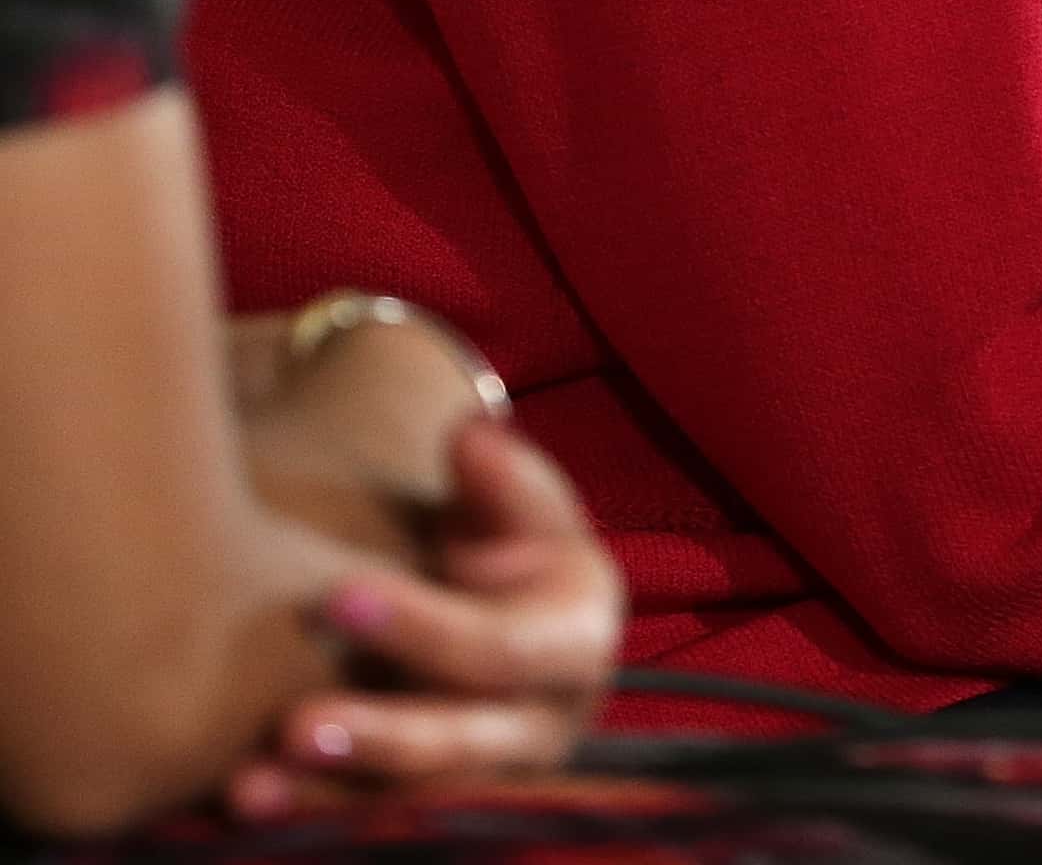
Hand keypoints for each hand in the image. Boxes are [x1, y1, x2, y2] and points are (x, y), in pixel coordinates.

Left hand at [226, 422, 621, 815]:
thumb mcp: (523, 505)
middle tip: (291, 725)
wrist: (511, 613)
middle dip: (377, 739)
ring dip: (328, 802)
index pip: (498, 647)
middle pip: (460, 748)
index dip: (421, 626)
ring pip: (412, 808)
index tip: (337, 596)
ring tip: (245, 789)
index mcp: (576, 644)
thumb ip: (503, 477)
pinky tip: (244, 805)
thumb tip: (469, 438)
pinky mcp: (439, 815)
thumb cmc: (513, 544)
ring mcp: (493, 785)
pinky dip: (315, 821)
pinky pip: (377, 829)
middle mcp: (544, 729)